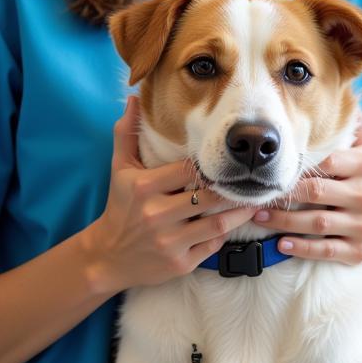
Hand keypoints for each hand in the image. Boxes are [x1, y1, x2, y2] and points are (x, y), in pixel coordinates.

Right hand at [88, 96, 258, 290]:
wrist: (107, 256)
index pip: (188, 170)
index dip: (210, 165)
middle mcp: (156, 214)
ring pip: (217, 223)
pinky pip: (212, 246)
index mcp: (145, 187)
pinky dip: (225, 235)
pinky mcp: (179, 264)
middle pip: (208, 196)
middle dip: (232, 188)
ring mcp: (169, 242)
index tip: (227, 161)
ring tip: (253, 199)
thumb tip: (133, 98)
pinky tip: (233, 222)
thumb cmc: (119, 206)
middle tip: (251, 179)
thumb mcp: (119, 168)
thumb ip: (126, 132)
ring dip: (239, 211)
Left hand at [250, 112, 361, 269]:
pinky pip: (326, 250)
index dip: (298, 166)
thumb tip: (345, 91)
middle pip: (317, 193)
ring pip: (317, 223)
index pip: (327, 163)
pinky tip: (281, 244)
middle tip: (255, 191)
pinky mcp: (358, 251)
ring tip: (258, 216)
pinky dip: (302, 248)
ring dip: (284, 221)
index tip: (272, 166)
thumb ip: (355, 127)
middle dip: (284, 193)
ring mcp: (361, 226)